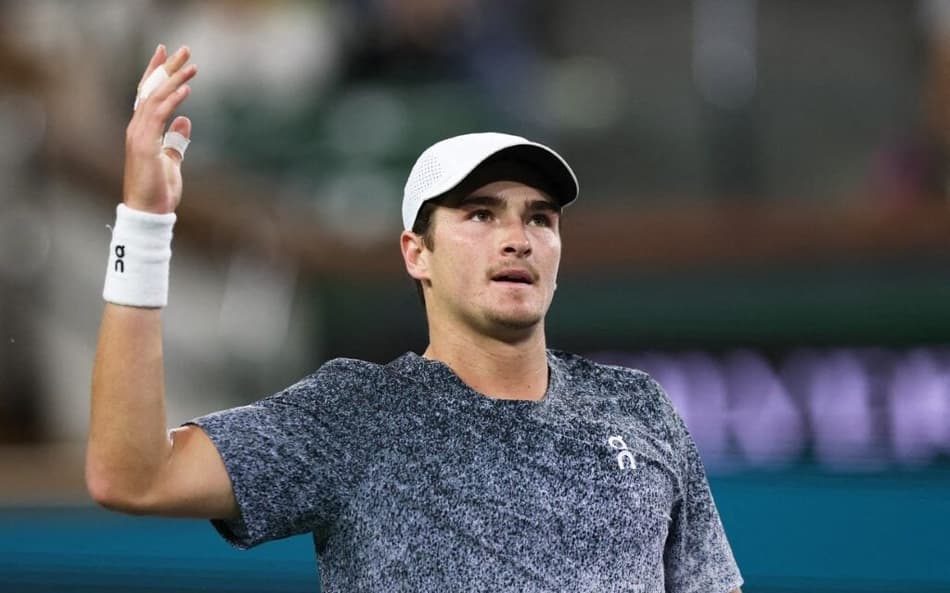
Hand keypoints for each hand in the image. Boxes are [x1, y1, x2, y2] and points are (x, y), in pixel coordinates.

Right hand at [123, 45, 197, 213]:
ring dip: (174, 80)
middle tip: (183, 49)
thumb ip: (176, 141)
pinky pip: (158, 116)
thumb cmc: (159, 190)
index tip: (166, 54)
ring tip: (192, 66)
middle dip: (167, 68)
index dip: (156, 73)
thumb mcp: (171, 161)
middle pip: (151, 90)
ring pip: (155, 99)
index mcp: (143, 131)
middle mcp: (137, 128)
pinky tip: (185, 88)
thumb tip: (185, 120)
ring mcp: (138, 136)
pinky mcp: (144, 145)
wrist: (149, 213)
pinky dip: (171, 100)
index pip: (148, 95)